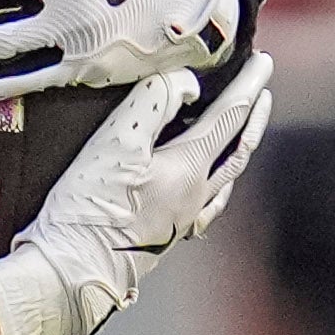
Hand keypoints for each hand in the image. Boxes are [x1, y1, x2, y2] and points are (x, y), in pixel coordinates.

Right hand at [0, 54, 275, 334]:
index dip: (249, 85)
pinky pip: (207, 206)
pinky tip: (212, 186)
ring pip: (226, 178)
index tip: (264, 61)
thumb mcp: (117, 140)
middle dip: (253, 114)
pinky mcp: (164, 237)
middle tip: (263, 87)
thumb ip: (155, 101)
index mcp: (189, 170)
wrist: (70, 273)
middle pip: (237, 149)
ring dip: (239, 146)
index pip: (230, 116)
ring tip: (243, 127)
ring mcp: (183, 221)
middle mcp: (195, 197)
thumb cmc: (89, 209)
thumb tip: (188, 86)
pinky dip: (219, 184)